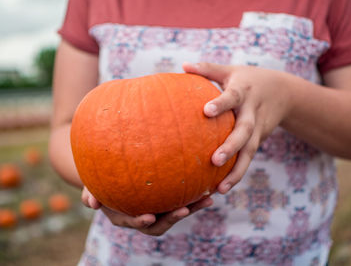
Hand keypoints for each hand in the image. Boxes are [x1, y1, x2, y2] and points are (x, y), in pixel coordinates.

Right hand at [81, 186, 212, 235]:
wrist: (114, 177)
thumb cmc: (102, 181)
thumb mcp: (93, 186)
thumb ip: (91, 194)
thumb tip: (91, 204)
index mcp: (125, 217)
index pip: (135, 222)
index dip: (141, 221)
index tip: (149, 217)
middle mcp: (143, 217)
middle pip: (160, 224)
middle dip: (173, 218)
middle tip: (185, 209)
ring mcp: (158, 210)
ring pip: (175, 213)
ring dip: (192, 208)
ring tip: (206, 199)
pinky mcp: (168, 202)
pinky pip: (183, 201)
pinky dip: (196, 198)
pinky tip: (210, 188)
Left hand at [183, 62, 291, 193]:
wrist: (284, 92)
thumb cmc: (249, 80)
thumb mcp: (231, 71)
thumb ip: (208, 69)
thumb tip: (183, 66)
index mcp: (243, 91)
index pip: (232, 97)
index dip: (221, 103)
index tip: (206, 111)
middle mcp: (252, 112)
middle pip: (245, 131)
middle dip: (232, 146)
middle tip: (215, 160)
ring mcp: (258, 129)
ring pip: (250, 151)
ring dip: (237, 170)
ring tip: (220, 188)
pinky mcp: (259, 140)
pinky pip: (248, 159)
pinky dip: (237, 174)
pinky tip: (222, 188)